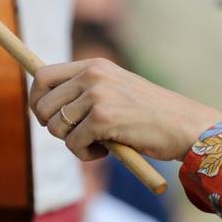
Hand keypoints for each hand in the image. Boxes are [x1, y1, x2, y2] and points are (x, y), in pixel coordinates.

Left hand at [29, 58, 221, 161]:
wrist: (183, 125)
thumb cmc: (151, 116)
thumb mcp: (116, 93)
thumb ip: (86, 93)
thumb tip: (45, 108)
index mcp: (95, 66)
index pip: (43, 76)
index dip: (37, 100)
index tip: (46, 118)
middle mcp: (93, 75)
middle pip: (43, 104)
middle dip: (52, 127)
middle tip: (75, 138)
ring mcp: (97, 95)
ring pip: (56, 126)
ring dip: (71, 143)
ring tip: (97, 145)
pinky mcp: (102, 118)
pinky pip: (73, 143)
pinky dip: (85, 154)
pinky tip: (106, 152)